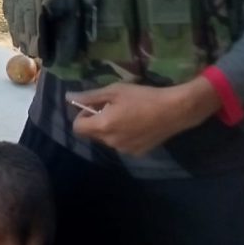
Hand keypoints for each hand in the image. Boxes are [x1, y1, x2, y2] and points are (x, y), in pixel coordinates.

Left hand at [68, 78, 221, 155]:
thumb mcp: (114, 91)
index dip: (82, 115)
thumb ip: (89, 96)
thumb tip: (68, 97)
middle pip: (92, 134)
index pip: (77, 127)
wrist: (175, 110)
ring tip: (127, 115)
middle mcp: (110, 142)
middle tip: (112, 108)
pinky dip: (123, 136)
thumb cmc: (143, 97)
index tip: (95, 106)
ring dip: (110, 129)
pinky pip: (122, 144)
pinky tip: (138, 125)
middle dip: (96, 122)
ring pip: (107, 140)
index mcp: (102, 127)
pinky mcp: (137, 153)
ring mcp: (124, 150)